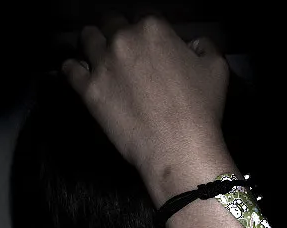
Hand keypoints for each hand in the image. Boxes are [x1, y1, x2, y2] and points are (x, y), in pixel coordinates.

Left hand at [62, 12, 229, 174]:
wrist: (179, 149)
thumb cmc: (201, 111)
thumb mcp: (216, 69)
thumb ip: (204, 47)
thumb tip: (192, 45)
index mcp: (154, 29)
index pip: (145, 19)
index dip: (147, 34)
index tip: (150, 50)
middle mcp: (124, 39)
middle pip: (112, 25)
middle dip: (118, 36)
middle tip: (124, 55)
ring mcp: (103, 64)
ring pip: (87, 39)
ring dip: (93, 45)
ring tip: (98, 58)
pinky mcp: (89, 91)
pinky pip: (70, 70)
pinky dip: (73, 69)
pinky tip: (79, 73)